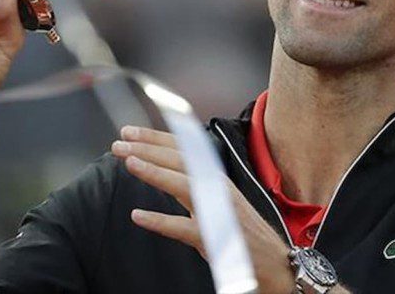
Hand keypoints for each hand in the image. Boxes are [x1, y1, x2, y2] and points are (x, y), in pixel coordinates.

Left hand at [112, 126, 296, 293]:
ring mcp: (217, 210)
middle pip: (180, 160)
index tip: (130, 132)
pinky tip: (138, 216)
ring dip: (155, 172)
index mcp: (214, 177)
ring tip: (129, 162)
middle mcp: (217, 187)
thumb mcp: (214, 200)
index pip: (183, 149)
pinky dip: (160, 220)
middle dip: (148, 148)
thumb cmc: (242, 232)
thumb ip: (191, 185)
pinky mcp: (215, 237)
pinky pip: (183, 227)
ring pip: (183, 185)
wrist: (275, 262)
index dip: (155, 138)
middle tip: (119, 142)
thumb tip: (161, 171)